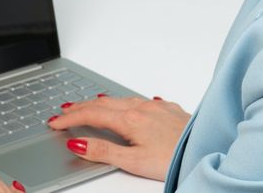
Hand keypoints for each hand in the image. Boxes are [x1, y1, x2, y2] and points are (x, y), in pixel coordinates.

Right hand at [48, 94, 191, 180]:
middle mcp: (143, 108)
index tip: (54, 122)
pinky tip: (127, 105)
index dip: (70, 118)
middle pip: (104, 103)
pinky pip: (140, 101)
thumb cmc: (175, 159)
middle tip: (63, 111)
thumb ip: (104, 151)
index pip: (91, 115)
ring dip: (101, 103)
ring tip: (87, 106)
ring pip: (121, 100)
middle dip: (80, 106)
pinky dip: (124, 103)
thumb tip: (77, 143)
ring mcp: (157, 107)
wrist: (208, 149)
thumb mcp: (134, 162)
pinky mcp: (170, 110)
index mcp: (131, 120)